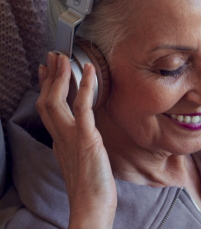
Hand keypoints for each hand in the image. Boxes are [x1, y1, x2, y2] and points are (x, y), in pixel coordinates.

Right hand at [36, 52, 115, 227]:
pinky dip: (85, 87)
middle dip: (50, 76)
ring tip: (65, 57)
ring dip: (61, 76)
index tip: (47, 71)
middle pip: (47, 100)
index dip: (46, 88)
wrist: (92, 206)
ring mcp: (72, 137)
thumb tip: (82, 135)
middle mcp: (61, 137)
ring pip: (57, 101)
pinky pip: (83, 108)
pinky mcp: (86, 139)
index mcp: (60, 142)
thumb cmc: (92, 187)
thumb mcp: (82, 161)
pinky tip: (89, 71)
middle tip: (53, 56)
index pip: (48, 109)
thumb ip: (78, 145)